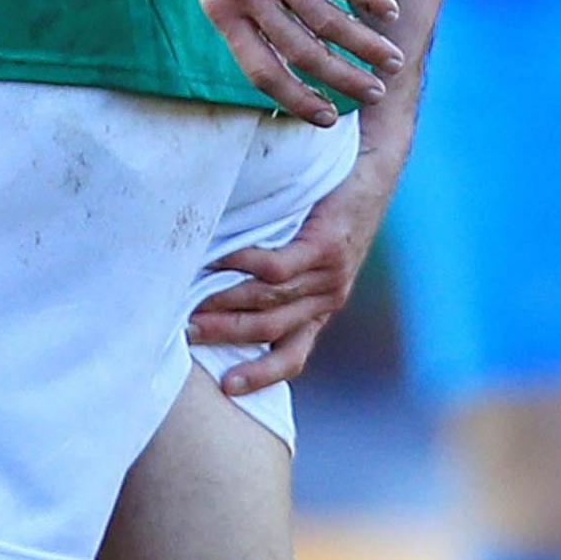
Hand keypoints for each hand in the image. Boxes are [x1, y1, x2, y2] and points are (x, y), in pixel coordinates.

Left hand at [172, 0, 400, 124]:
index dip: (297, 99)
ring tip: (391, 59)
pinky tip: (389, 11)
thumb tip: (280, 42)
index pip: (260, 71)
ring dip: (365, 45)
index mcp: (219, 7)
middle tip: (373, 95)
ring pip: (327, 20)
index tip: (328, 117)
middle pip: (302, 52)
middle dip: (342, 79)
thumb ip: (242, 5)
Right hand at [187, 148, 398, 396]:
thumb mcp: (315, 259)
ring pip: (271, 301)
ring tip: (192, 306)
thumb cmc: (333, 211)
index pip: (293, 356)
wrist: (373, 172)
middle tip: (187, 335)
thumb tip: (227, 293)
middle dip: (227, 336)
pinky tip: (218, 261)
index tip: (226, 387)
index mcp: (323, 309)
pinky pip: (278, 265)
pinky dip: (245, 265)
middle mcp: (328, 298)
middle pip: (270, 329)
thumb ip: (284, 282)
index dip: (261, 375)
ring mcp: (329, 274)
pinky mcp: (326, 245)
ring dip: (228, 305)